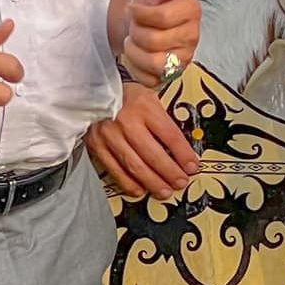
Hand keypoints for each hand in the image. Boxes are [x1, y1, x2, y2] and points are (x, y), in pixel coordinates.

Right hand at [86, 81, 199, 199]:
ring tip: (165, 191)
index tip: (193, 166)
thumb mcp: (148, 94)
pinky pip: (115, 170)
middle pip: (153, 155)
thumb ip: (164, 115)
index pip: (170, 135)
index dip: (184, 154)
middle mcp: (127, 121)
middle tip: (181, 182)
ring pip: (135, 166)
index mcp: (145, 106)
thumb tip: (184, 141)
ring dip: (153, 182)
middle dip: (170, 173)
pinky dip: (129, 183)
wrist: (91, 93)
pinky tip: (140, 190)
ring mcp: (110, 135)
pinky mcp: (97, 146)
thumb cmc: (125, 95)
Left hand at [120, 0, 200, 85]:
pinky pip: (149, 79)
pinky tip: (137, 54)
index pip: (163, 18)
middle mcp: (192, 37)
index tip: (136, 7)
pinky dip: (135, 67)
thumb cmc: (149, 1)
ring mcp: (182, 58)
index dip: (142, 13)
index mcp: (191, 11)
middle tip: (135, 24)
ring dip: (134, 50)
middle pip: (154, 41)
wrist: (138, 18)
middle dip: (136, 31)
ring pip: (153, 64)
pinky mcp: (171, 76)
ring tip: (135, 39)